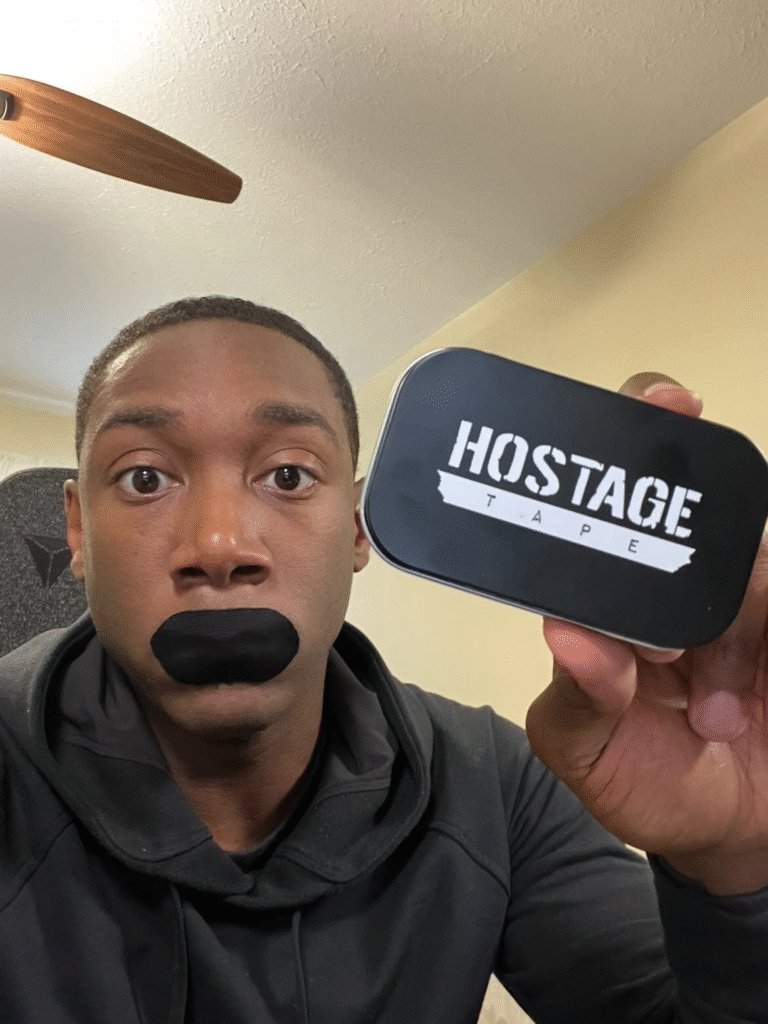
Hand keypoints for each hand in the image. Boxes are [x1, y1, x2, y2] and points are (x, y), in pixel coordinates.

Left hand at [526, 373, 767, 894]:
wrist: (727, 834)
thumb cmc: (644, 777)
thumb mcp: (587, 747)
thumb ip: (578, 694)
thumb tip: (567, 633)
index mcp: (621, 586)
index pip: (627, 487)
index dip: (643, 430)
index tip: (666, 401)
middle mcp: (688, 577)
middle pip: (711, 505)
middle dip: (705, 535)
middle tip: (679, 637)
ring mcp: (753, 600)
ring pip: (758, 563)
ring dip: (734, 634)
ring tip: (710, 709)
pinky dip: (763, 638)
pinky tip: (744, 696)